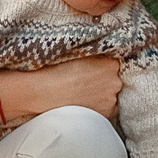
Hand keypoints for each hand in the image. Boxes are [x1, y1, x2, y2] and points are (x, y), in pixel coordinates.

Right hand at [0, 56, 122, 123]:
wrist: (40, 92)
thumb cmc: (53, 68)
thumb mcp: (76, 50)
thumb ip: (95, 48)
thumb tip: (104, 43)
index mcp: (110, 63)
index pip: (117, 60)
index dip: (106, 61)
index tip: (95, 64)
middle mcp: (115, 81)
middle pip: (116, 77)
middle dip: (105, 77)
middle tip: (86, 78)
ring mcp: (111, 99)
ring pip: (112, 93)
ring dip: (103, 91)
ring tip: (83, 90)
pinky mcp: (105, 114)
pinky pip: (108, 107)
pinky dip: (100, 104)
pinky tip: (84, 100)